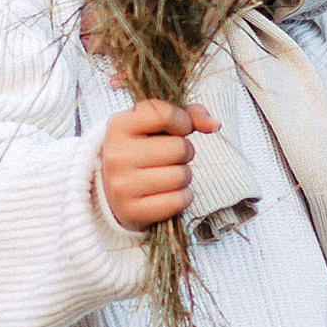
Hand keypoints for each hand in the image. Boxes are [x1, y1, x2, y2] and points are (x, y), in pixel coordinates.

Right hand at [100, 98, 220, 228]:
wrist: (112, 192)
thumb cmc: (141, 151)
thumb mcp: (154, 126)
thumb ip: (187, 115)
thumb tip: (214, 124)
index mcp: (118, 126)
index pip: (164, 114)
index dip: (183, 121)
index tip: (180, 129)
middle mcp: (116, 155)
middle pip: (179, 148)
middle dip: (185, 152)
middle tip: (171, 158)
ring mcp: (122, 185)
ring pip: (181, 176)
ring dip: (184, 176)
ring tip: (168, 176)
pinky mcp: (132, 212)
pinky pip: (179, 201)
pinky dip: (182, 197)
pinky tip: (168, 194)